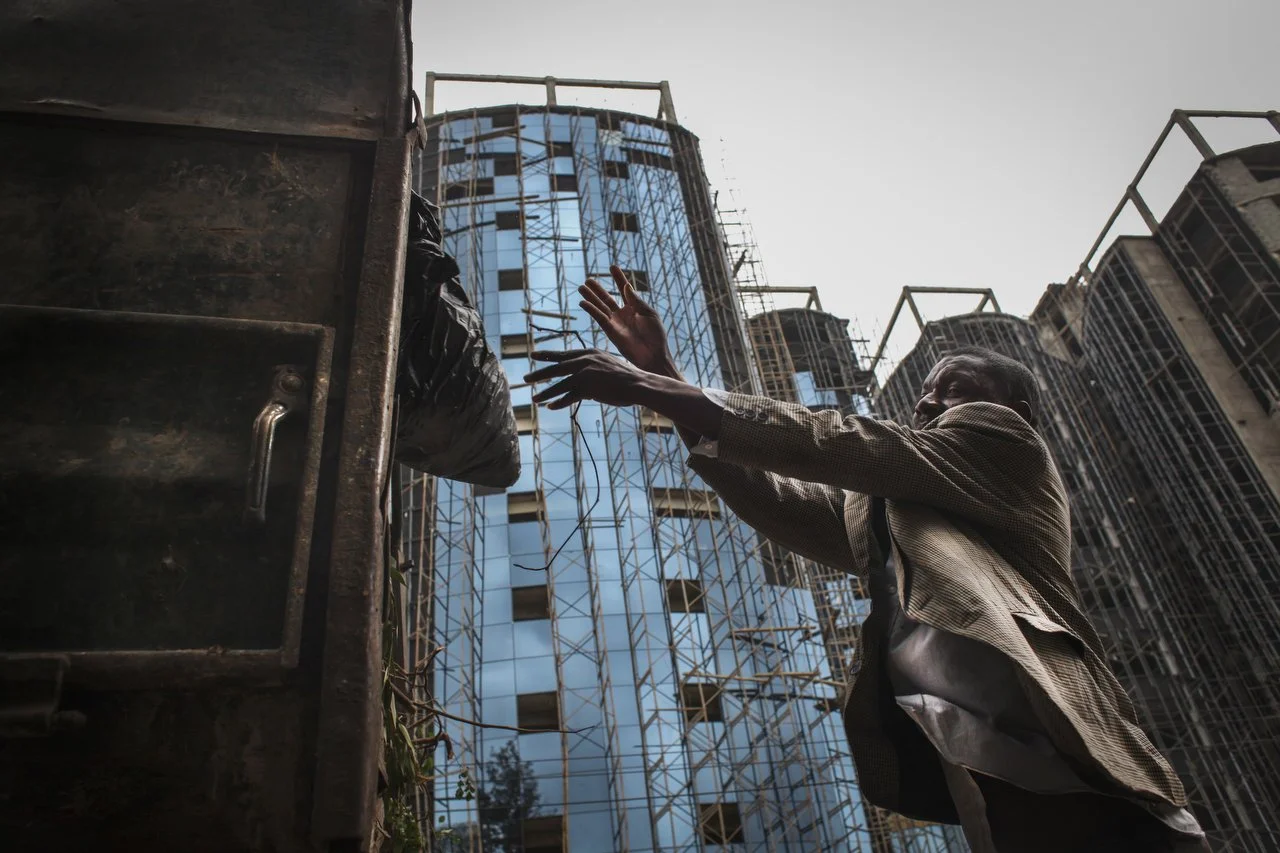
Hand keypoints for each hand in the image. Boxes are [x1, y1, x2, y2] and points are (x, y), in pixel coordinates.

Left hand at [524, 349, 652, 409]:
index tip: (533, 354)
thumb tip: (579, 377)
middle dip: (539, 374)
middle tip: (525, 378)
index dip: (547, 355)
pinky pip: (569, 397)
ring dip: (545, 393)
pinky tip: (550, 406)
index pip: (563, 354)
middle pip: (556, 368)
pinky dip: (559, 402)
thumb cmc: (626, 376)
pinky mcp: (588, 388)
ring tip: (534, 398)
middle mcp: (584, 362)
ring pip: (559, 385)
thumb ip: (591, 366)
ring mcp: (585, 374)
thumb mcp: (606, 363)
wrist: (637, 383)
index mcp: (588, 353)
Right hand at [579, 266, 676, 376]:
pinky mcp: (611, 332)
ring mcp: (615, 323)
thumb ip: (637, 300)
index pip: (624, 289)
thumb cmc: (656, 336)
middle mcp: (622, 314)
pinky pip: (599, 319)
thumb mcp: (649, 314)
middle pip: (607, 298)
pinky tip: (583, 302)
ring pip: (600, 307)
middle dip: (598, 289)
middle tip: (588, 279)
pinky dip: (591, 310)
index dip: (618, 278)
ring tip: (581, 287)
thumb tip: (627, 286)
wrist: (654, 355)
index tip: (612, 267)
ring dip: (591, 298)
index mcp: (634, 308)